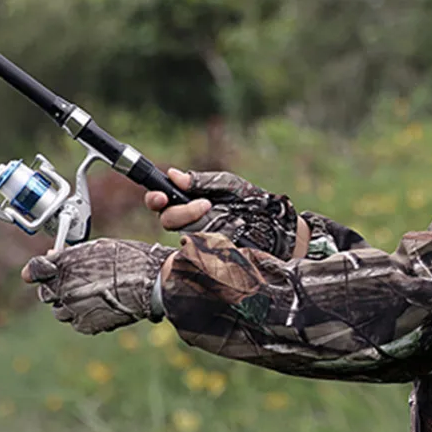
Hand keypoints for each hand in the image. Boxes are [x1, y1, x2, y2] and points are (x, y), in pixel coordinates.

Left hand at [21, 238, 171, 334]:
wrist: (152, 282)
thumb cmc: (130, 259)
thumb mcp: (98, 248)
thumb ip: (71, 256)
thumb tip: (53, 258)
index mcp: (64, 266)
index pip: (35, 271)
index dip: (36, 271)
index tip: (39, 272)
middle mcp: (63, 289)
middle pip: (46, 294)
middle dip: (57, 289)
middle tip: (77, 284)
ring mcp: (73, 309)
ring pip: (60, 311)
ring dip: (70, 305)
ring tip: (94, 297)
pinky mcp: (85, 325)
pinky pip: (77, 322)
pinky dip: (85, 316)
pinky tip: (102, 307)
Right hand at [145, 168, 302, 259]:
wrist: (277, 227)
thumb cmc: (251, 202)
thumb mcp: (227, 185)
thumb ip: (201, 181)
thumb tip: (173, 174)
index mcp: (189, 201)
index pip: (161, 202)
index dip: (155, 198)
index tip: (161, 196)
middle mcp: (191, 222)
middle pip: (167, 220)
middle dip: (180, 212)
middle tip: (204, 205)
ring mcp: (200, 240)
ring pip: (182, 236)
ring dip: (196, 224)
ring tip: (219, 215)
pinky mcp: (212, 257)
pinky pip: (199, 253)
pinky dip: (207, 242)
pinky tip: (222, 236)